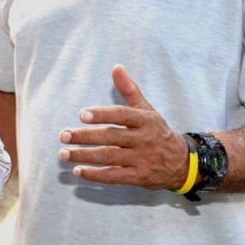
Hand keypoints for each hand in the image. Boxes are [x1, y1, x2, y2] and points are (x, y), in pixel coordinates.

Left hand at [58, 65, 188, 189]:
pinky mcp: (140, 177)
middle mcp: (144, 140)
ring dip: (84, 156)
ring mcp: (143, 160)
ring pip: (109, 157)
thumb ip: (129, 90)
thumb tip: (116, 67)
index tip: (81, 114)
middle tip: (63, 135)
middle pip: (111, 137)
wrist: (182, 163)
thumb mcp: (146, 110)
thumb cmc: (156, 132)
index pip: (122, 115)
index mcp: (145, 120)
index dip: (102, 114)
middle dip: (84, 136)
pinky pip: (114, 176)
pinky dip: (95, 174)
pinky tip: (77, 171)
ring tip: (63, 153)